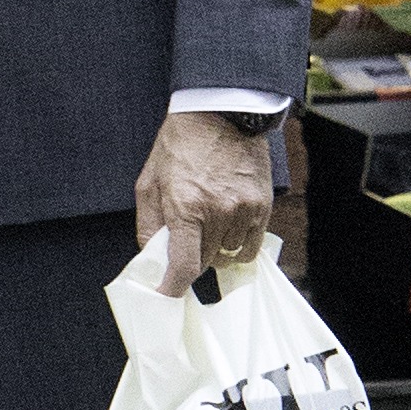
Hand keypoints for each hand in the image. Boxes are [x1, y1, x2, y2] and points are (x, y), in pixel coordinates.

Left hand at [135, 111, 272, 296]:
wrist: (219, 113)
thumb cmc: (179, 144)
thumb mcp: (149, 179)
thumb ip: (148, 222)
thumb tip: (151, 256)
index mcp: (184, 206)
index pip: (183, 266)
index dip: (173, 288)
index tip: (167, 296)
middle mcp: (216, 213)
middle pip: (205, 262)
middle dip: (191, 256)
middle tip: (185, 237)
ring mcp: (242, 211)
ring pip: (227, 256)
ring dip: (215, 249)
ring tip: (207, 220)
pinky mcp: (262, 207)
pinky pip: (250, 247)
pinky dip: (237, 246)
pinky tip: (227, 226)